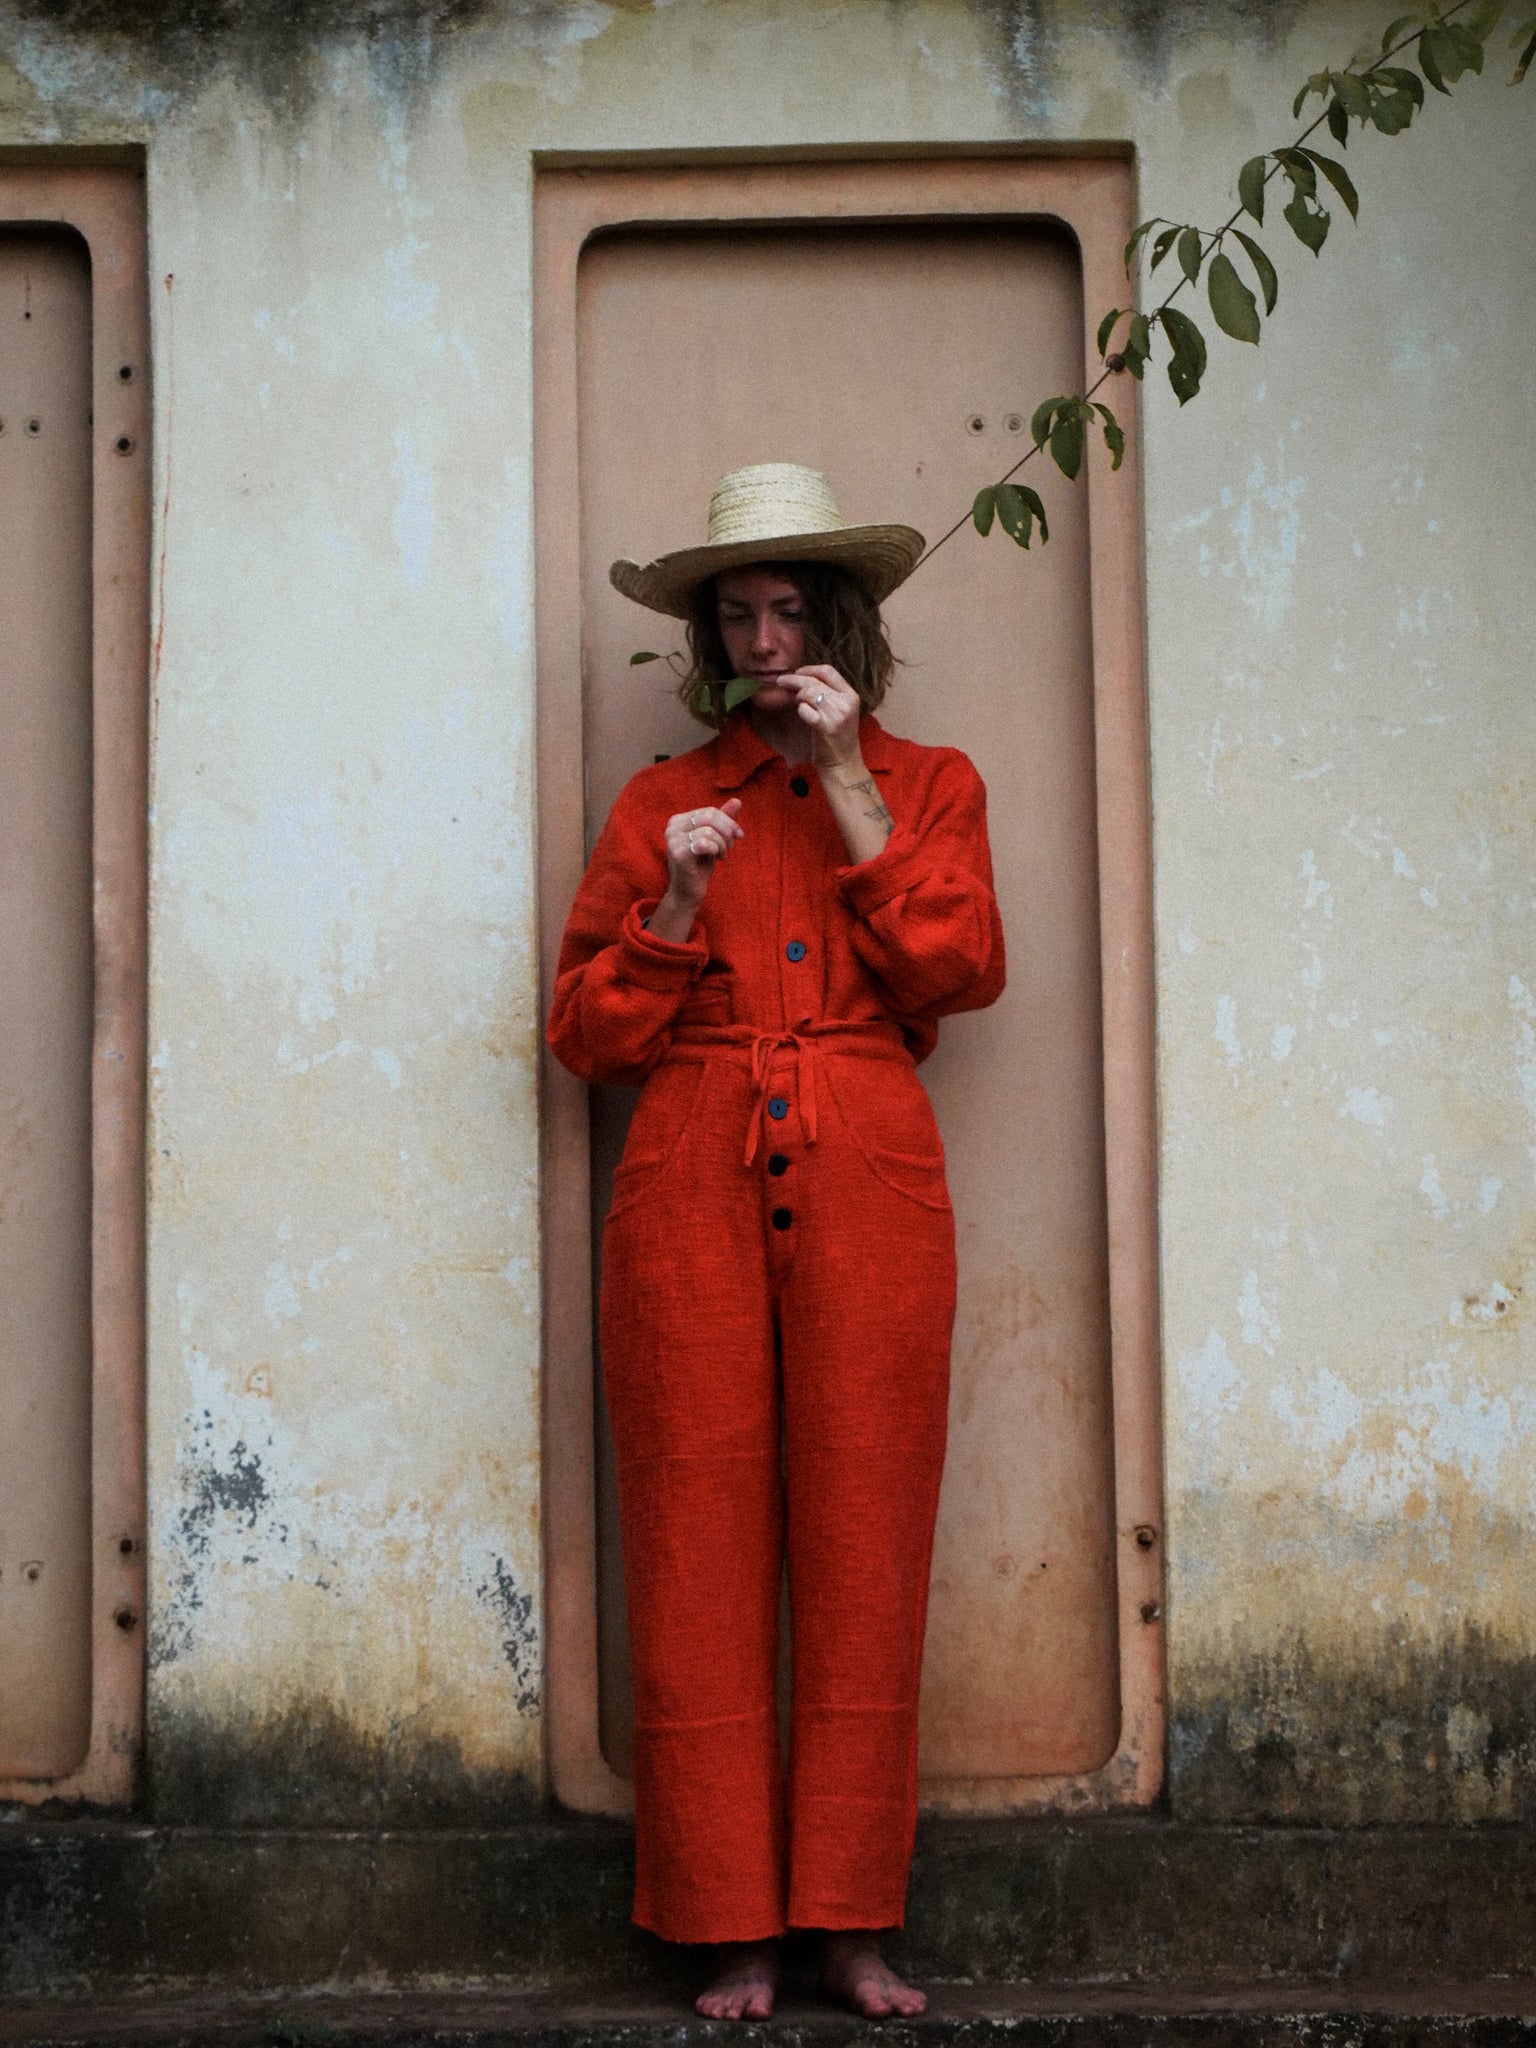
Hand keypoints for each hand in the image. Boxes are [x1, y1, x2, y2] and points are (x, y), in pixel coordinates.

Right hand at [652, 800, 743, 941]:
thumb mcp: (715, 838)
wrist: (689, 892)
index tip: (738, 836)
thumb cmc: (700, 865)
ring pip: (710, 830)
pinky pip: (705, 842)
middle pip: (710, 816)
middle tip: (730, 846)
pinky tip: (716, 858)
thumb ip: (723, 819)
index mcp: (679, 820)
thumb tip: (737, 801)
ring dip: (722, 844)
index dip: (728, 822)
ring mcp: (673, 839)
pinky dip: (716, 850)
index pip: (710, 811)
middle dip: (727, 831)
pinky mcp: (678, 852)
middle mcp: (672, 826)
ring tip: (721, 855)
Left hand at [788, 665, 862, 770]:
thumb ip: (828, 695)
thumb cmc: (838, 738)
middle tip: (781, 680)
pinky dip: (800, 710)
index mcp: (851, 695)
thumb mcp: (841, 711)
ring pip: (809, 692)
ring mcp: (836, 714)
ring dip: (797, 694)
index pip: (829, 671)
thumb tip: (802, 680)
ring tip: (793, 699)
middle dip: (795, 678)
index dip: (809, 669)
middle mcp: (846, 702)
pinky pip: (804, 709)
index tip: (797, 672)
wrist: (843, 763)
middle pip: (815, 680)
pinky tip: (802, 714)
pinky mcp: (824, 726)